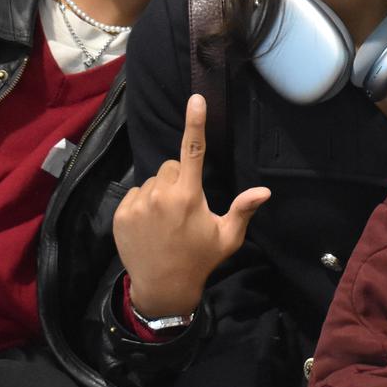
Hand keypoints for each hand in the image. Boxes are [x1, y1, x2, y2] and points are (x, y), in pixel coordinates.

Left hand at [113, 95, 270, 317]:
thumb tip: (264, 191)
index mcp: (189, 196)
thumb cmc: (200, 260)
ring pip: (152, 181)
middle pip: (171, 166)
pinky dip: (143, 204)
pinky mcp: (121, 214)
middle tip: (185, 206)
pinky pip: (135, 194)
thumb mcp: (227, 237)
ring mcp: (138, 204)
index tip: (195, 99)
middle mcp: (161, 195)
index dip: (195, 122)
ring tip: (166, 220)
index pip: (193, 151)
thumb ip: (243, 210)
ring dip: (160, 192)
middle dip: (179, 178)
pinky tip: (150, 225)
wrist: (163, 287)